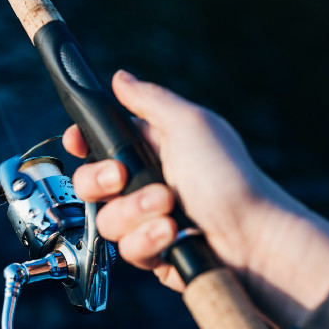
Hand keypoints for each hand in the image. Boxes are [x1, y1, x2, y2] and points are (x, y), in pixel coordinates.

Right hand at [63, 70, 328, 328]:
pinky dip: (149, 241)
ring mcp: (147, 219)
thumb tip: (120, 77)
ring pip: (107, 220)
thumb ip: (149, 99)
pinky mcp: (152, 251)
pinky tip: (174, 235)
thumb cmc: (229, 177)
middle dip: (102, 181)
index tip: (76, 141)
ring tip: (170, 209)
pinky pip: (127, 250)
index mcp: (150, 148)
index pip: (99, 142)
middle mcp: (144, 183)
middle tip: (124, 177)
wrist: (252, 239)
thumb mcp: (190, 125)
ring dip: (136, 213)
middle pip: (89, 183)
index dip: (82, 142)